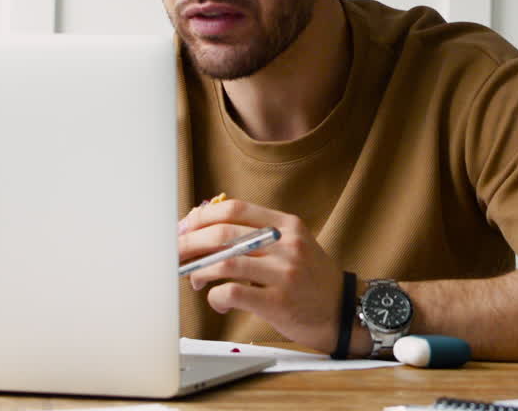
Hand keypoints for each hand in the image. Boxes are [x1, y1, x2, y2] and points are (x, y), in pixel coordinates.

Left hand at [177, 198, 344, 352]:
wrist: (341, 310)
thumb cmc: (309, 278)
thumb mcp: (293, 245)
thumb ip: (258, 235)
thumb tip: (205, 230)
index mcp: (287, 224)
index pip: (234, 209)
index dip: (201, 217)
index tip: (183, 228)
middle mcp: (286, 244)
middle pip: (223, 233)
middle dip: (189, 243)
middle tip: (175, 254)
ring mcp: (284, 272)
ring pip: (224, 263)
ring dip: (198, 271)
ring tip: (194, 280)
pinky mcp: (278, 302)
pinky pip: (233, 293)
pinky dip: (216, 297)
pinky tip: (217, 301)